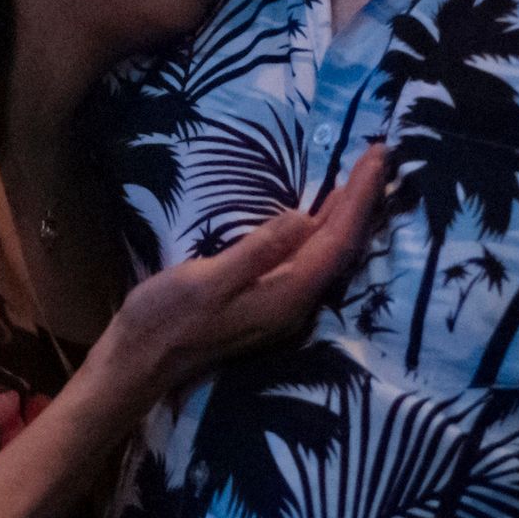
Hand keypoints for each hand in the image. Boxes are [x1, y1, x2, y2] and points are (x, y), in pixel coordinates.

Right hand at [95, 148, 384, 402]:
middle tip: (380, 154)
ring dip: (347, 213)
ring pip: (327, 252)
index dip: (359, 197)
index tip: (377, 155)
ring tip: (363, 177)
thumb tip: (303, 218)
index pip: (336, 240)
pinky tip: (322, 214)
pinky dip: (323, 228)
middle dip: (362, 199)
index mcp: (286, 294)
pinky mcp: (267, 299)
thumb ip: (257, 252)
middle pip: (341, 246)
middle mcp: (294, 302)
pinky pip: (309, 258)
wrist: (138, 362)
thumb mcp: (207, 281)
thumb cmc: (165, 320)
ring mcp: (282, 303)